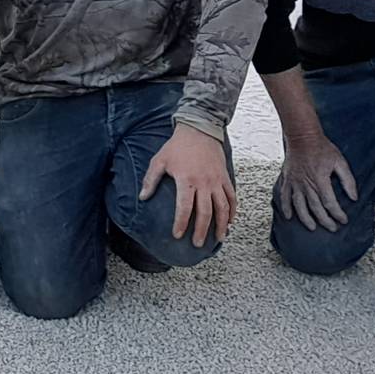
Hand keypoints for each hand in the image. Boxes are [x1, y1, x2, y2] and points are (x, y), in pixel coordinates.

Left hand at [142, 124, 235, 248]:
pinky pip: (232, 197)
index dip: (181, 223)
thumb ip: (150, 180)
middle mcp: (204, 183)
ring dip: (221, 225)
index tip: (178, 235)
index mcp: (186, 180)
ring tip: (218, 239)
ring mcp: (217, 181)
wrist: (199, 130)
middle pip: (206, 212)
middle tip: (197, 243)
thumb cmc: (177, 146)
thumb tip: (142, 197)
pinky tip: (230, 222)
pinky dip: (232, 211)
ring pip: (223, 208)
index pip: (184, 207)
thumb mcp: (159, 160)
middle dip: (202, 230)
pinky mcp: (225, 178)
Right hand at [276, 134, 358, 231]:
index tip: (343, 220)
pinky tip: (289, 217)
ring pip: (299, 206)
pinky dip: (286, 207)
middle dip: (325, 220)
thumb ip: (348, 180)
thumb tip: (354, 197)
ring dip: (306, 219)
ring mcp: (295, 183)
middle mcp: (306, 184)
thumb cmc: (322, 148)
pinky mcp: (287, 180)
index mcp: (320, 180)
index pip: (329, 202)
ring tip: (312, 227)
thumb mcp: (340, 161)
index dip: (337, 213)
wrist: (302, 137)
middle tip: (332, 228)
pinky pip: (285, 196)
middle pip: (315, 208)